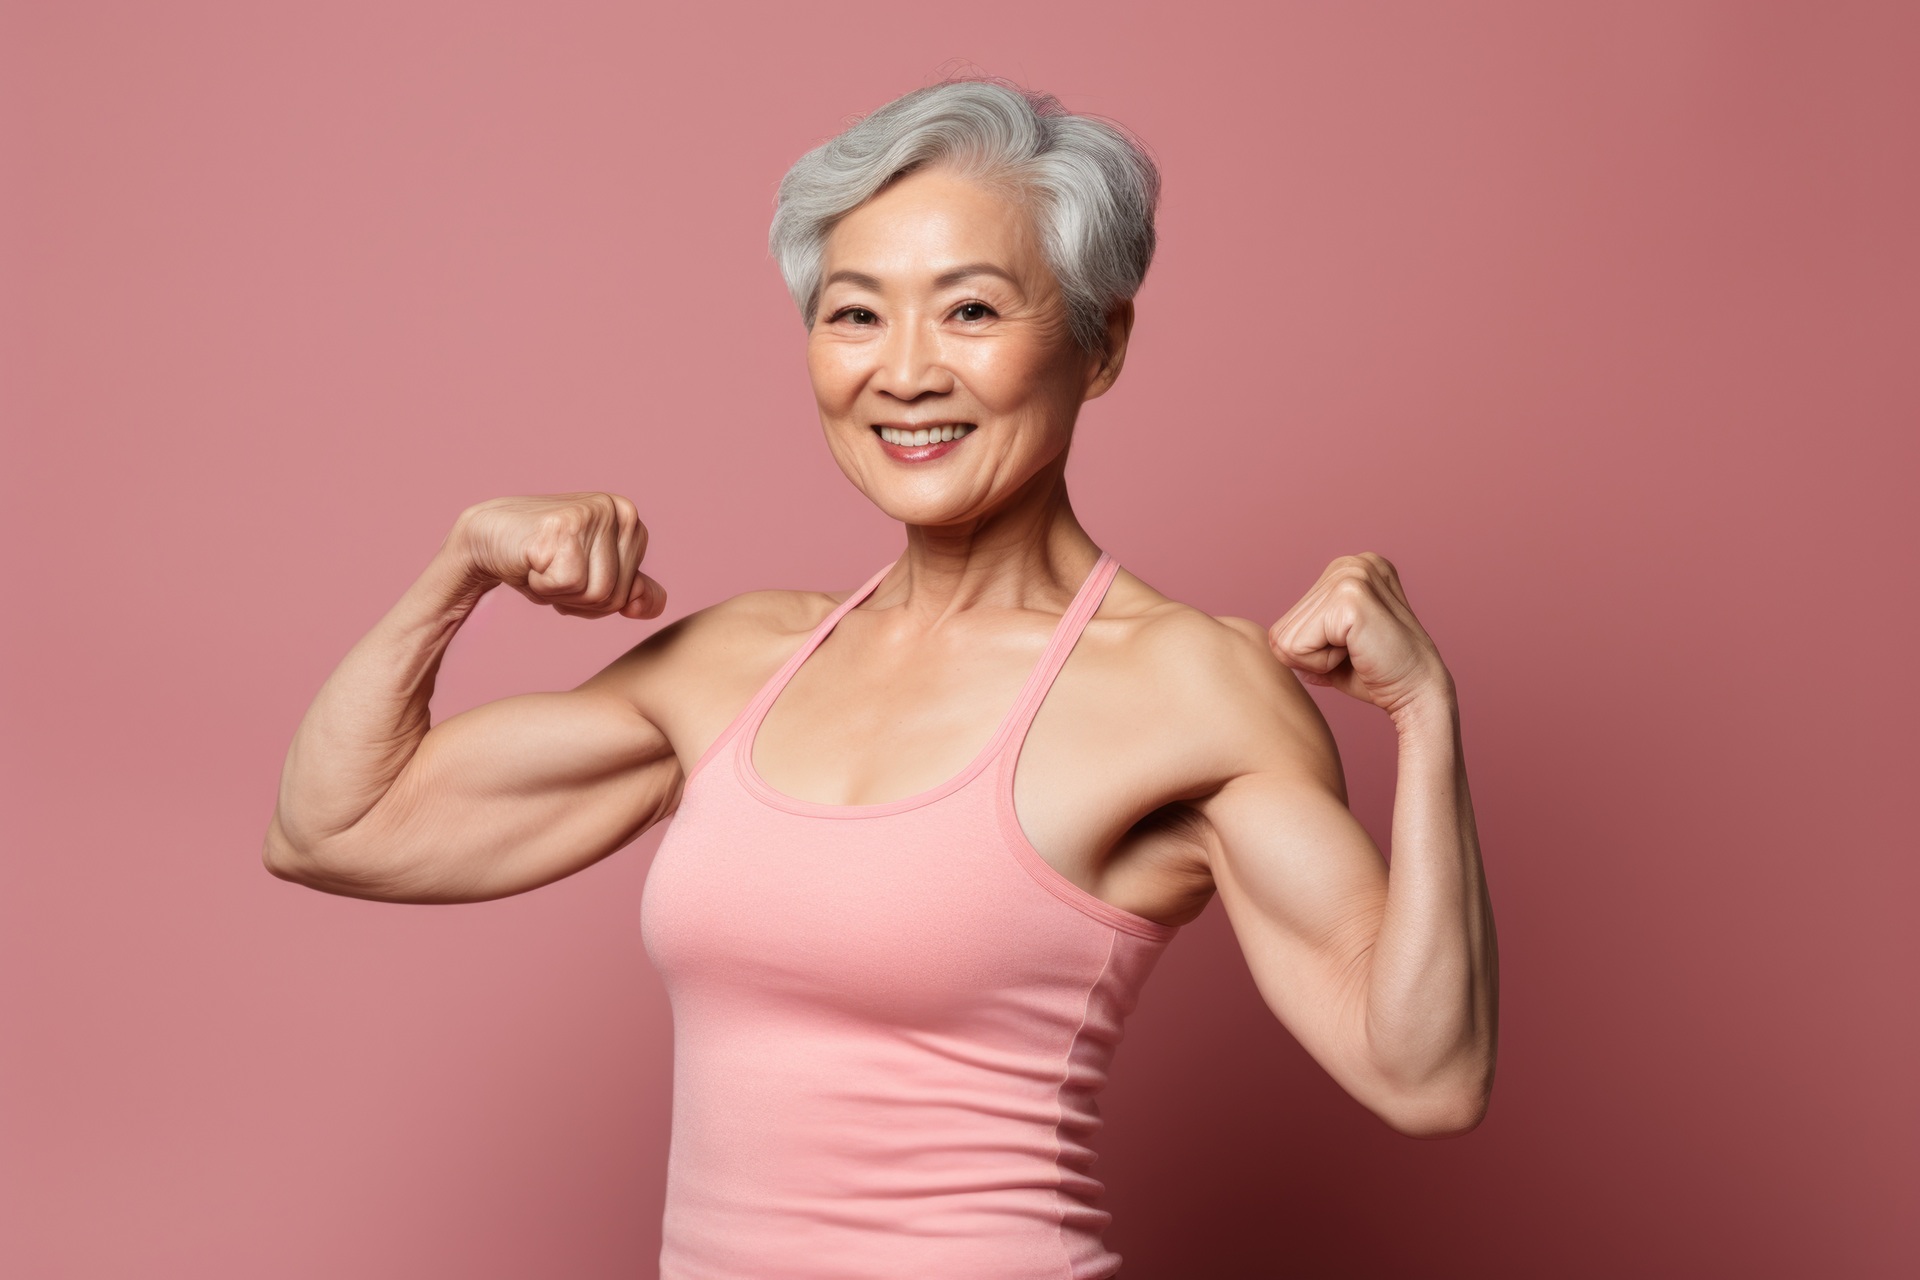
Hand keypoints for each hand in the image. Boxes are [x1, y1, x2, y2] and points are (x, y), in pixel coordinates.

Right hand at [448, 493, 665, 618]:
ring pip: (596, 594)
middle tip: (551, 569)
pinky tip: (530, 562)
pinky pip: (567, 585)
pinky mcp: (564, 527)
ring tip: (542, 566)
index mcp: (630, 518)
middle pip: (614, 596)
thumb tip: (652, 607)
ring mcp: (593, 515)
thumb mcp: (591, 577)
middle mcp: (619, 509)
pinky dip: (543, 586)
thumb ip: (628, 590)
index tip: (569, 571)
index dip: (593, 598)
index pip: (630, 592)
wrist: (486, 538)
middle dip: (577, 599)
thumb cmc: (541, 559)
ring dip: (560, 594)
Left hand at [1269, 553, 1449, 717]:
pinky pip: (1298, 646)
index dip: (1313, 647)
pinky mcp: (1349, 599)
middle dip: (1311, 654)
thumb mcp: (1335, 650)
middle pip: (1284, 625)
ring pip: (1287, 637)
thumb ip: (1305, 639)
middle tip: (1355, 654)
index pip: (1291, 617)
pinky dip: (1321, 663)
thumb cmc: (1381, 675)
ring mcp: (1352, 576)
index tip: (1354, 648)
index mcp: (1350, 569)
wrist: (1420, 694)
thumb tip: (1273, 643)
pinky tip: (1357, 655)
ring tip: (1357, 653)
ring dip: (1316, 659)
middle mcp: (1352, 563)